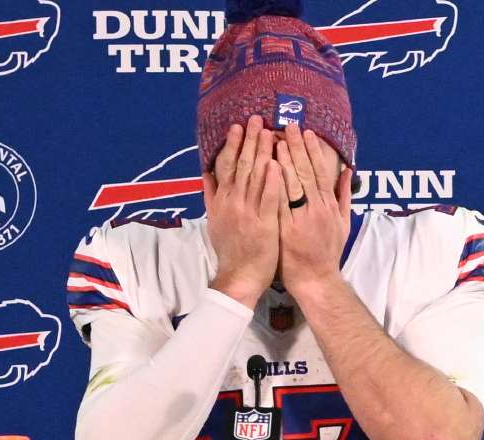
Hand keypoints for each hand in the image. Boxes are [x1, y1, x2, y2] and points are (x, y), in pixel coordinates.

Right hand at [202, 115, 282, 309]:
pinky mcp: (264, 224)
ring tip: (269, 132)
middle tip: (256, 119)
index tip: (238, 126)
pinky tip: (277, 164)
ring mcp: (248, 213)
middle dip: (250, 141)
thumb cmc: (230, 250)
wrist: (238, 277)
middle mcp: (233, 203)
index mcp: (223, 201)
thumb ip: (211, 195)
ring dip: (262, 153)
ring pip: (255, 178)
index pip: (227, 166)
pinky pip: (268, 199)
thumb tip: (206, 173)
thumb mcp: (214, 220)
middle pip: (242, 166)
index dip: (233, 145)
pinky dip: (272, 181)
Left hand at [275, 125, 353, 299]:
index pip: (320, 171)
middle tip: (288, 126)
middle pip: (305, 172)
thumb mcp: (343, 223)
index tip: (305, 132)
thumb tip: (348, 170)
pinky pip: (278, 203)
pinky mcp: (287, 229)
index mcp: (329, 205)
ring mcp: (302, 219)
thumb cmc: (328, 252)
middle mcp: (317, 208)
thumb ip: (344, 195)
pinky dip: (273, 186)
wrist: (316, 280)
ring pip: (292, 185)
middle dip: (296, 147)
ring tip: (275, 140)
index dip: (312, 151)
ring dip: (283, 161)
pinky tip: (265, 171)